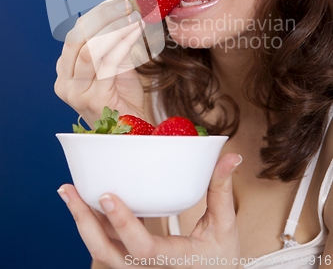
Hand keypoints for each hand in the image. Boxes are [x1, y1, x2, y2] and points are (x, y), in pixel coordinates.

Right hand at [54, 0, 146, 127]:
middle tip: (126, 1)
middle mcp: (64, 80)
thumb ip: (114, 40)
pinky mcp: (92, 99)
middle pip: (79, 36)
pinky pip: (107, 63)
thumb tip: (126, 8)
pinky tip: (136, 31)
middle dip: (104, 15)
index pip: (77, 32)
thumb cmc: (124, 97)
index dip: (99, 11)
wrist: (133, 129)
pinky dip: (123, 43)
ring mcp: (75, 91)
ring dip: (115, 27)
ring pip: (91, 48)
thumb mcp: (116, 63)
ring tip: (135, 14)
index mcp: (66, 69)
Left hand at [58, 153, 242, 268]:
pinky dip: (94, 225)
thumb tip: (232, 156)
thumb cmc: (221, 257)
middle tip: (68, 190)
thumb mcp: (225, 224)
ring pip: (101, 251)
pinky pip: (107, 247)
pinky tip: (86, 202)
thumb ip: (222, 189)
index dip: (122, 222)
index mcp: (173, 260)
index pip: (141, 248)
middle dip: (84, 221)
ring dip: (83, 221)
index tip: (106, 195)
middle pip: (107, 252)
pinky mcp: (132, 262)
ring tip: (69, 192)